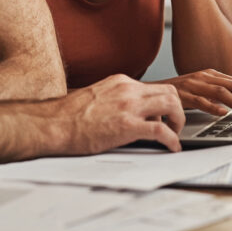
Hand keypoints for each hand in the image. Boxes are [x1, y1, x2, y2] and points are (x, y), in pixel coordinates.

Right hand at [61, 74, 184, 152]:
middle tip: (174, 125)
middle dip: (178, 109)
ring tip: (174, 135)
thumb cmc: (68, 116)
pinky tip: (172, 148)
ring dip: (179, 121)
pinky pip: (161, 131)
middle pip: (170, 91)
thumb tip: (127, 113)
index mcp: (121, 82)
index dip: (164, 103)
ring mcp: (128, 107)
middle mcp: (128, 90)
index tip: (164, 116)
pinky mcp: (127, 126)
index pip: (155, 87)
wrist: (53, 123)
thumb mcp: (97, 97)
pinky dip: (172, 140)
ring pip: (172, 104)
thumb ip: (116, 100)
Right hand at [154, 70, 231, 118]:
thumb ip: (216, 93)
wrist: (152, 91)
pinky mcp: (183, 95)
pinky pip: (201, 100)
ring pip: (222, 93)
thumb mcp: (200, 89)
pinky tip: (223, 114)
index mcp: (210, 74)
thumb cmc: (178, 92)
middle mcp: (204, 77)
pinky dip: (213, 107)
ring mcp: (194, 85)